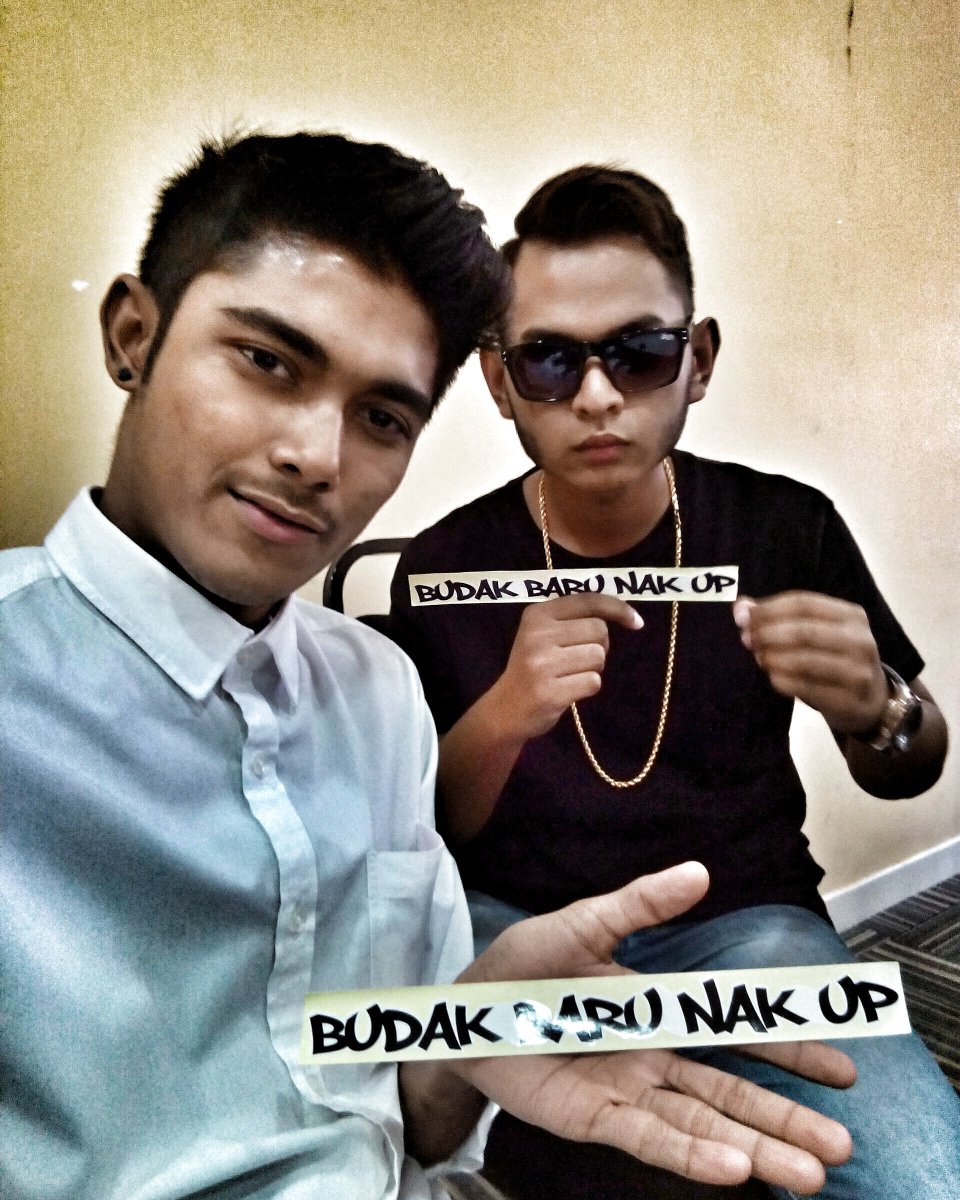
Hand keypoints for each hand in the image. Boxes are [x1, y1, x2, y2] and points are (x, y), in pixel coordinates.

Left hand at [455, 863, 853, 1193]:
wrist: (466, 1009)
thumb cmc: (524, 964)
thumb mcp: (583, 923)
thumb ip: (640, 903)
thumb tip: (700, 872)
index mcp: (657, 1007)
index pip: (734, 1029)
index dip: (786, 1048)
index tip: (841, 1068)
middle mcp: (653, 1055)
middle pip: (732, 1091)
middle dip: (785, 1118)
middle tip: (842, 1147)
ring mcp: (627, 1090)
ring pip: (703, 1123)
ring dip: (755, 1146)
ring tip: (808, 1175)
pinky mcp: (594, 1115)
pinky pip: (650, 1138)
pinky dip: (692, 1153)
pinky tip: (734, 1169)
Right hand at [488, 593, 643, 741]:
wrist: (506, 709)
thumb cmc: (533, 668)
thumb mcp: (543, 634)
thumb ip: (574, 620)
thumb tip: (626, 614)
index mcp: (537, 614)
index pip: (588, 601)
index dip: (618, 608)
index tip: (637, 622)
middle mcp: (538, 635)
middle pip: (598, 630)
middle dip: (600, 646)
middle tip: (580, 659)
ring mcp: (542, 664)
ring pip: (598, 656)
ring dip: (593, 668)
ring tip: (570, 675)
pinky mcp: (550, 691)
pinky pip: (593, 682)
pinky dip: (588, 687)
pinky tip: (568, 690)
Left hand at [733, 591, 887, 733]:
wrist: (871, 700)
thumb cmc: (835, 658)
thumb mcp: (816, 632)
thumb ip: (779, 616)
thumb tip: (741, 607)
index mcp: (851, 615)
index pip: (803, 603)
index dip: (769, 609)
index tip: (743, 617)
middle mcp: (859, 640)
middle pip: (804, 630)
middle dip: (768, 633)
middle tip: (746, 639)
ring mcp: (858, 671)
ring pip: (805, 660)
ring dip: (774, 658)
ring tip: (759, 658)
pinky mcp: (850, 700)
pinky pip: (807, 688)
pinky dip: (783, 681)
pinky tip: (773, 677)